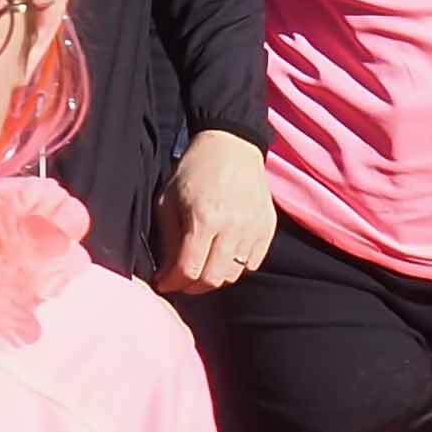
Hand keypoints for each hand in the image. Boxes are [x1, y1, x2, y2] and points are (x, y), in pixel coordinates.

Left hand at [155, 128, 277, 294]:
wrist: (232, 145)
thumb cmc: (195, 170)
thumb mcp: (169, 200)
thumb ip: (168, 240)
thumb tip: (165, 274)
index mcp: (205, 218)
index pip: (189, 269)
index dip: (173, 283)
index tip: (163, 283)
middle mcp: (233, 227)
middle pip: (213, 279)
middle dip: (192, 287)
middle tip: (181, 280)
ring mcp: (254, 228)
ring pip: (234, 275)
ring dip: (214, 277)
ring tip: (201, 267)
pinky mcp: (268, 228)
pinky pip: (252, 264)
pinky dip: (236, 267)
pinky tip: (222, 256)